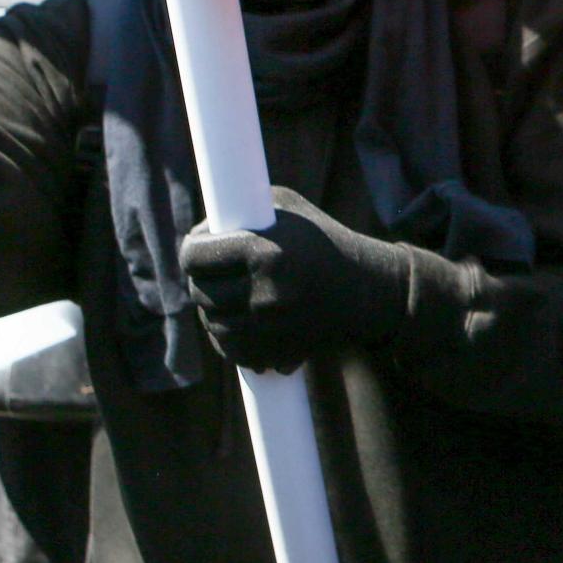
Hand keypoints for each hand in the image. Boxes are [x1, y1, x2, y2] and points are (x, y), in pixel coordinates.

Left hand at [179, 187, 410, 372]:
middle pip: (201, 292)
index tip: (198, 248)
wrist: (371, 291)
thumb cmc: (326, 241)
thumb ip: (242, 213)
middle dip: (204, 281)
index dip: (191, 250)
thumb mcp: (289, 210)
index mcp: (265, 251)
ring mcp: (271, 327)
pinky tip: (243, 324)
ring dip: (216, 312)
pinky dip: (232, 340)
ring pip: (214, 324)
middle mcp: (265, 292)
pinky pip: (233, 351)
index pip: (194, 255)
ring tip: (232, 298)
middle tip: (216, 273)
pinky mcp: (277, 352)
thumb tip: (201, 232)